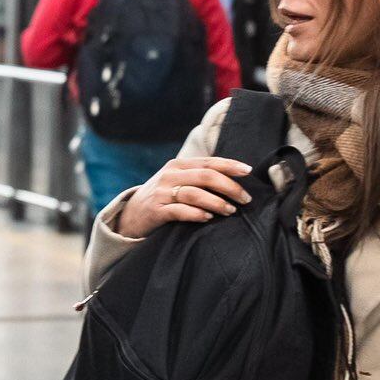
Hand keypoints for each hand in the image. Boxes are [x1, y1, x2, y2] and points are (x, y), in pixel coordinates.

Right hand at [112, 156, 253, 238]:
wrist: (131, 215)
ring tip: (231, 211)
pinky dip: (196, 213)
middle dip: (229, 187)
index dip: (229, 165)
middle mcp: (170, 175)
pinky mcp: (156, 210)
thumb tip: (233, 178)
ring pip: (195, 193)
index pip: (208, 162)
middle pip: (205, 176)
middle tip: (245, 199)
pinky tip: (208, 218)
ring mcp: (162, 192)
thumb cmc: (162, 198)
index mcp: (178, 165)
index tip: (248, 171)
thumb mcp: (177, 181)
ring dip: (216, 202)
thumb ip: (198, 177)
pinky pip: (180, 210)